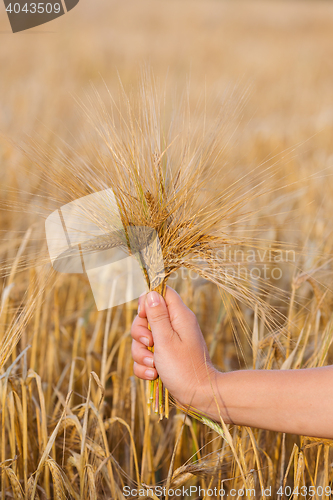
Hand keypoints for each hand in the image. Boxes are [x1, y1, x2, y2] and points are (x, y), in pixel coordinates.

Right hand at [130, 286, 216, 410]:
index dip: (147, 301)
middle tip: (150, 344)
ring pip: (143, 339)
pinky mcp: (164, 357)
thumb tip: (151, 293)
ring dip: (142, 354)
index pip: (161, 293)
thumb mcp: (166, 340)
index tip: (143, 316)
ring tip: (154, 366)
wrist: (199, 396)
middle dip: (140, 333)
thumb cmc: (184, 367)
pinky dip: (145, 366)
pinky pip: (146, 356)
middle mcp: (174, 326)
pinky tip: (153, 375)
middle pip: (146, 317)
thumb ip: (157, 316)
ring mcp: (169, 342)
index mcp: (179, 316)